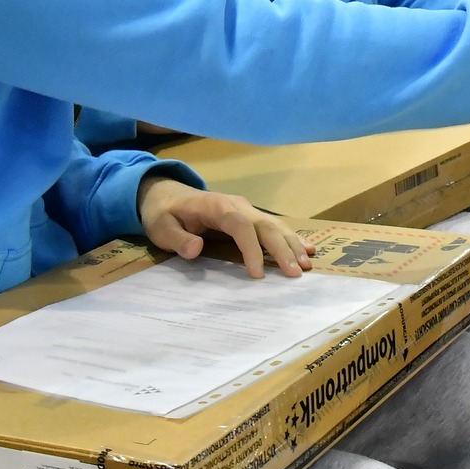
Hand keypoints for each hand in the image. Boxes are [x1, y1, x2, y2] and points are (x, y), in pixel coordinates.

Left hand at [136, 176, 313, 278]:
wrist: (167, 194)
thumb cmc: (165, 214)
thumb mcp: (161, 227)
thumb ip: (177, 239)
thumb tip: (196, 248)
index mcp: (217, 206)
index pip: (240, 226)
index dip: (251, 249)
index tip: (257, 274)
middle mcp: (238, 205)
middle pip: (265, 225)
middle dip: (282, 249)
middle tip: (296, 273)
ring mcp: (246, 210)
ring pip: (275, 225)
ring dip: (292, 245)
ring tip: (308, 265)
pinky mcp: (250, 217)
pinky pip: (275, 227)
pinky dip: (291, 239)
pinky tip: (308, 250)